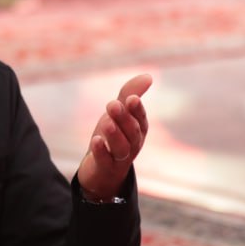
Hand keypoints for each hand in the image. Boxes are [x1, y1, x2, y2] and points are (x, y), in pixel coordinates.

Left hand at [77, 74, 151, 201]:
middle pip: (131, 131)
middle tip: (112, 104)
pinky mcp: (105, 168)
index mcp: (138, 129)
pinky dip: (101, 151)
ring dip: (114, 134)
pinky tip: (96, 141)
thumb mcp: (119, 113)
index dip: (136, 109)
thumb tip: (149, 76)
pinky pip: (105, 160)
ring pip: (121, 147)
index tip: (131, 98)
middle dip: (123, 118)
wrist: (101, 169)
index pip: (140, 118)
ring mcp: (120, 158)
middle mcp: (133, 144)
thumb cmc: (113, 136)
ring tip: (106, 123)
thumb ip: (130, 93)